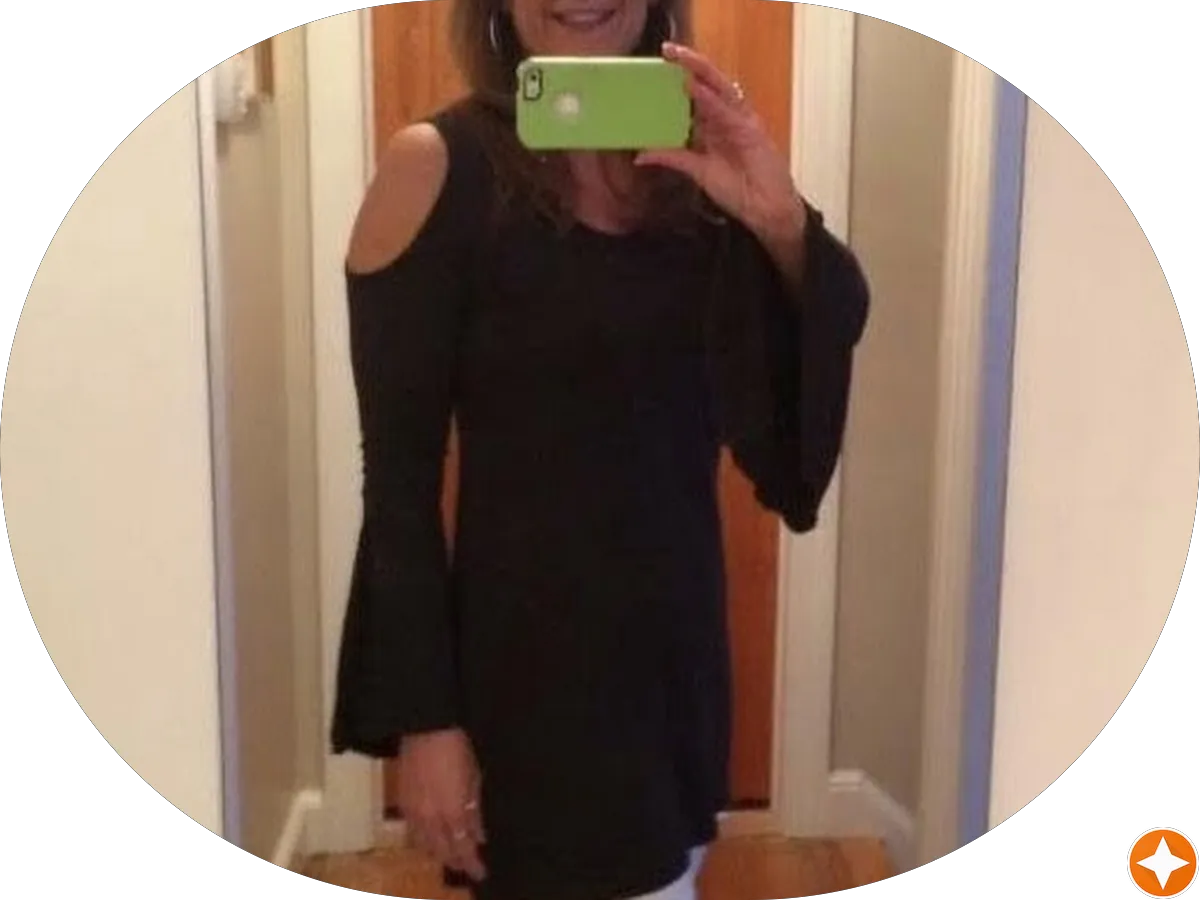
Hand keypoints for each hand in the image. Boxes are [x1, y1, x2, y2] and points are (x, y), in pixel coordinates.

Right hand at [396, 728, 487, 880]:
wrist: (424, 727)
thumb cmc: (456, 748)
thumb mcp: (474, 778)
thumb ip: (475, 810)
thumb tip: (479, 836)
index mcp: (453, 812)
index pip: (463, 848)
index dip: (472, 864)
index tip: (481, 873)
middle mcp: (431, 819)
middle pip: (443, 852)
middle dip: (456, 862)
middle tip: (468, 868)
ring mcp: (413, 813)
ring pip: (425, 846)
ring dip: (439, 854)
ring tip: (451, 856)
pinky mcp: (402, 803)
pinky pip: (413, 832)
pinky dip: (424, 840)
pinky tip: (432, 840)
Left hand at [635, 42, 807, 249]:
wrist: (765, 209)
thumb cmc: (738, 190)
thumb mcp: (697, 171)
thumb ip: (673, 158)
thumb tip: (640, 155)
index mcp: (715, 126)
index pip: (695, 97)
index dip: (678, 82)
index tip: (657, 68)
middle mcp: (727, 118)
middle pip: (707, 85)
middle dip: (688, 67)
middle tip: (666, 52)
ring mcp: (740, 121)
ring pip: (719, 89)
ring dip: (699, 72)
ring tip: (678, 59)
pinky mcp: (750, 130)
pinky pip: (727, 110)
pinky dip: (711, 98)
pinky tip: (694, 88)